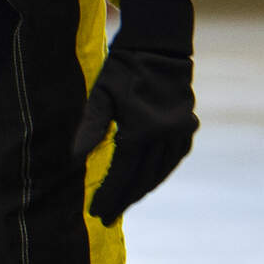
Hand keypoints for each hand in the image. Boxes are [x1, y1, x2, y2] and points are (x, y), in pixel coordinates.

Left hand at [71, 4, 196, 225]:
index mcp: (141, 130)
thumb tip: (75, 159)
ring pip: (160, 172)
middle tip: (108, 217)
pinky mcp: (188, 127)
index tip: (96, 212)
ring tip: (124, 202)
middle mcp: (164, 136)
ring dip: (142, 190)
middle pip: (141, 179)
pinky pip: (173, 160)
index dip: (109, 195)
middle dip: (123, 200)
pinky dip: (159, 173)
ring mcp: (180, 132)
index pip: (122, 174)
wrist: (160, 46)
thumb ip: (91, 128)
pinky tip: (147, 181)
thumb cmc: (123, 68)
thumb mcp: (101, 94)